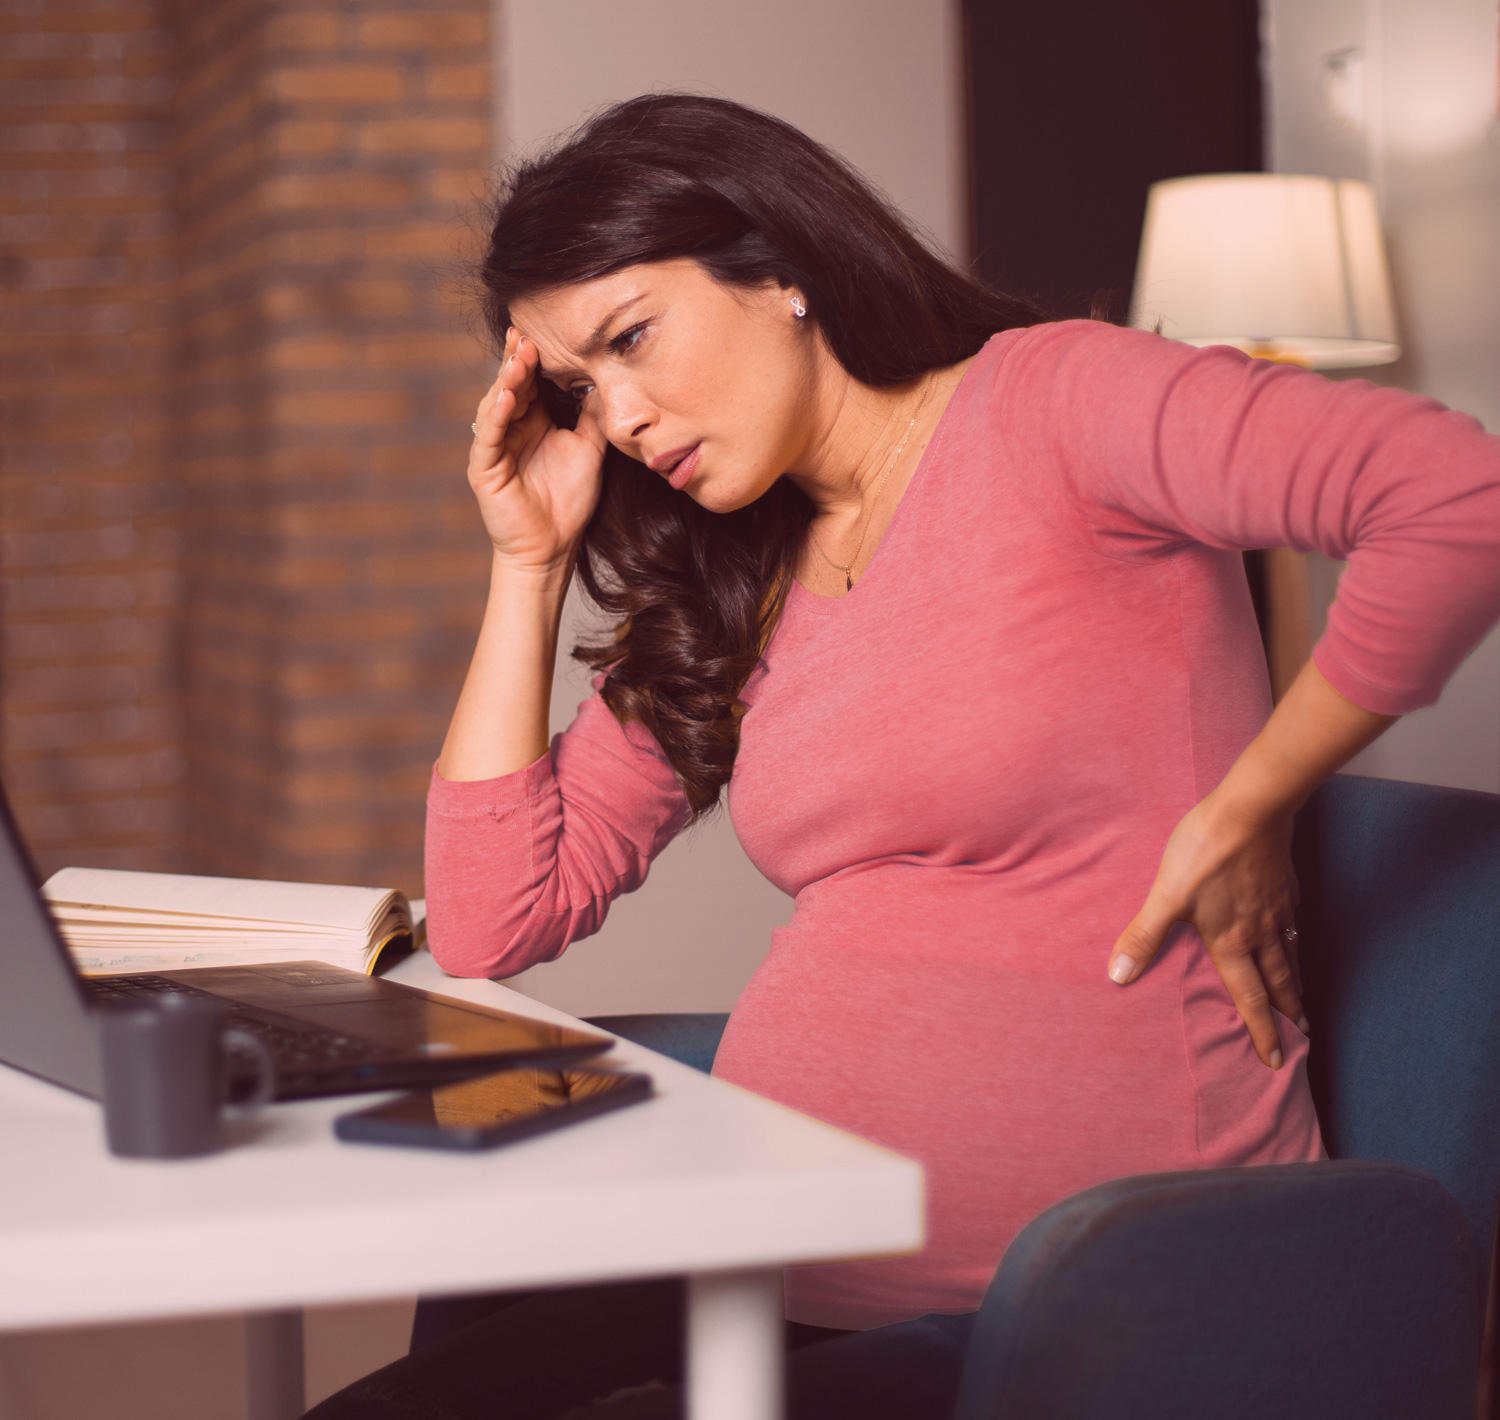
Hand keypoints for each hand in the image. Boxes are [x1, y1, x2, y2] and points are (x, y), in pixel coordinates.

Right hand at [467, 327, 607, 570]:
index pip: (531, 382)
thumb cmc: (569, 501)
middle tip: (525, 335)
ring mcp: (495, 447)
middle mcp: (511, 429)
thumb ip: (594, 417)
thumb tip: (608, 381)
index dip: (535, 359)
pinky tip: (507, 397)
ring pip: (496, 405)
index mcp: (533, 421)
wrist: (554, 546)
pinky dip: (497, 415)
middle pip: (510, 386)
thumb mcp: (589, 449)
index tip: (541, 333)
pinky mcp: (484, 468)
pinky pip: (489, 437)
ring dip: (506, 382)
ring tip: (518, 359)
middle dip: (517, 360)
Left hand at [1108, 789, 1307, 1068]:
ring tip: (1302, 1001)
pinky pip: (1293, 924)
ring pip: (1289, 955)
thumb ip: (1145, 936)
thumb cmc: (1204, 852)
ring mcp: (1277, 909)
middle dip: (1286, 1013)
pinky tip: (1291, 938)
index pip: (1248, 996)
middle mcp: (1261, 932)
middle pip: (1278, 982)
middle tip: (1299, 1036)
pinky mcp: (1284, 886)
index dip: (1259, 1029)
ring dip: (1295, 982)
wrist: (1250, 810)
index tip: (1273, 1059)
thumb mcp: (1166, 895)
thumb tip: (1119, 975)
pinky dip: (1295, 942)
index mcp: (1231, 941)